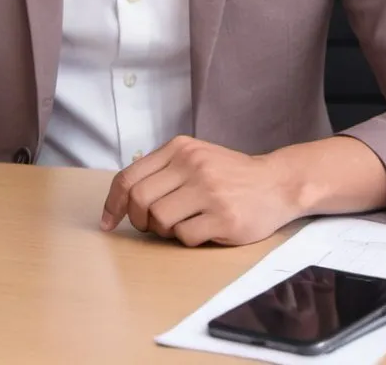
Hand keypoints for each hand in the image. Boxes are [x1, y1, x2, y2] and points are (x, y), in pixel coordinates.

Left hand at [100, 136, 297, 246]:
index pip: (129, 177)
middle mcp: (192, 165)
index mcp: (179, 148)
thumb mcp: (194, 157)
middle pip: (140, 200)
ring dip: (163, 230)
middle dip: (138, 220)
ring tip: (179, 225)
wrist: (277, 183)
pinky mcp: (224, 217)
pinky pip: (185, 236)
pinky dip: (186, 238)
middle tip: (151, 225)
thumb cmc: (229, 174)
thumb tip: (123, 198)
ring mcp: (209, 191)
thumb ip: (162, 170)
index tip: (109, 221)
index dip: (113, 203)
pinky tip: (201, 229)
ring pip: (160, 219)